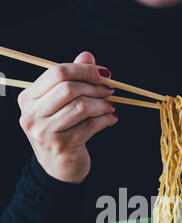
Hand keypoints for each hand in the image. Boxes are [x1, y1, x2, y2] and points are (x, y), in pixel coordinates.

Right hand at [18, 51, 117, 183]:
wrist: (58, 167)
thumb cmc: (61, 130)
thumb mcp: (61, 104)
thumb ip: (72, 79)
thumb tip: (87, 56)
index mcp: (28, 98)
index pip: (57, 72)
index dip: (84, 69)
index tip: (104, 73)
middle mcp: (32, 115)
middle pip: (68, 88)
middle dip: (94, 87)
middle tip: (109, 90)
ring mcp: (45, 132)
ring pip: (81, 107)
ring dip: (102, 104)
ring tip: (111, 106)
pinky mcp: (62, 146)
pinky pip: (90, 126)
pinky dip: (105, 120)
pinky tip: (111, 119)